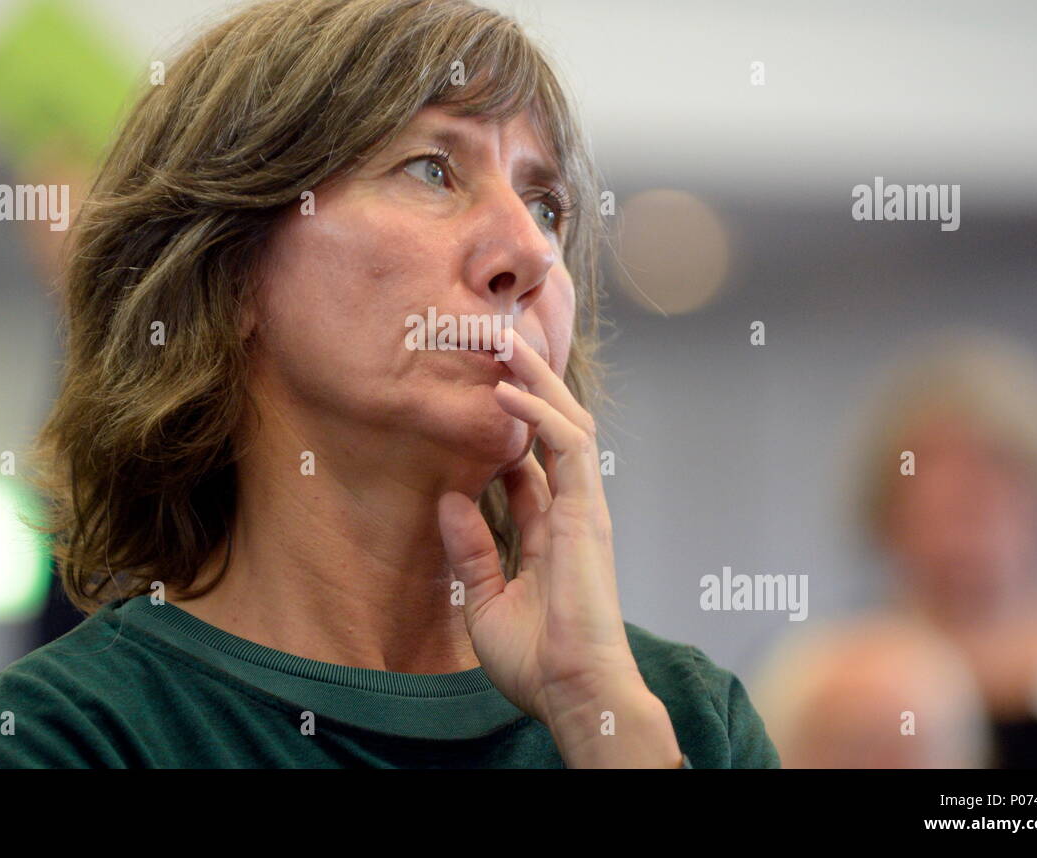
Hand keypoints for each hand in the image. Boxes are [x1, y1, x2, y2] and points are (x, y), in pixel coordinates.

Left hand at [437, 328, 682, 766]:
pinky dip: (539, 412)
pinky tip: (505, 391)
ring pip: (567, 421)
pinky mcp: (587, 512)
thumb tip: (449, 500)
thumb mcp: (484, 601)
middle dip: (527, 384)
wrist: (574, 693)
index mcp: (550, 533)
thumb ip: (470, 550)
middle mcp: (570, 512)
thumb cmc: (537, 662)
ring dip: (536, 380)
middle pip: (552, 430)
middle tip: (495, 343)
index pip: (529, 466)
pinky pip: (568, 445)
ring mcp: (583, 508)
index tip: (474, 397)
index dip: (505, 430)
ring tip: (503, 342)